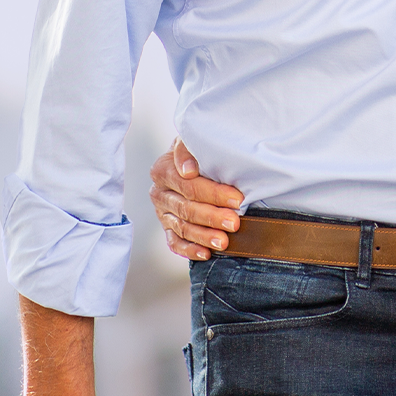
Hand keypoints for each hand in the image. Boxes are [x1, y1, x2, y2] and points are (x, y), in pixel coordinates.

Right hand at [148, 139, 244, 259]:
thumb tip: (188, 169)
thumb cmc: (199, 152)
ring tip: (224, 241)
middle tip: (234, 223)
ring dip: (204, 236)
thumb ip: (188, 149)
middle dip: (213, 217)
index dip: (214, 193)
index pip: (189, 185)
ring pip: (182, 228)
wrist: (191, 162)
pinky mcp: (167, 229)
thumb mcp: (195, 142)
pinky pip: (175, 243)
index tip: (237, 199)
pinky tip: (206, 254)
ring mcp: (162, 213)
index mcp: (163, 170)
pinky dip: (190, 250)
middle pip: (187, 208)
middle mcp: (159, 192)